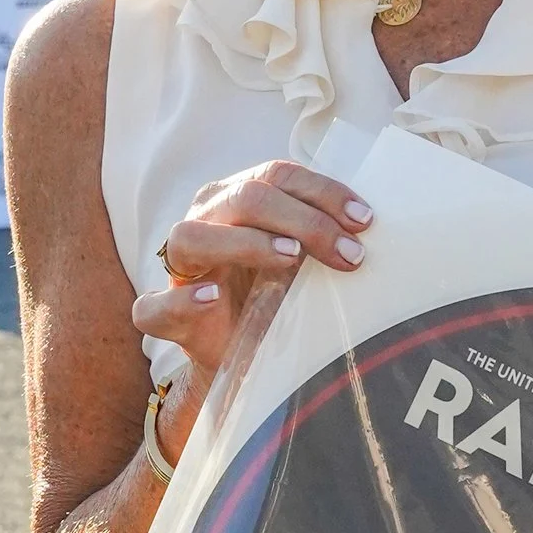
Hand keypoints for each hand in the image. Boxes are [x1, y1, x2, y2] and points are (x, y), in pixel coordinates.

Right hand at [129, 161, 371, 459]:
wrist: (246, 356)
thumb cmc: (281, 297)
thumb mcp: (310, 264)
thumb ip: (329, 240)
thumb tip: (380, 231)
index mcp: (239, 198)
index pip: (278, 176)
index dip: (323, 192)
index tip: (366, 220)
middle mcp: (205, 220)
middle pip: (246, 198)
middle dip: (305, 221)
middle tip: (350, 255)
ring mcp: (179, 267)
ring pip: (191, 236)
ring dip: (245, 243)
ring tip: (290, 259)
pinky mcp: (164, 315)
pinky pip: (152, 306)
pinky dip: (181, 300)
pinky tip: (211, 298)